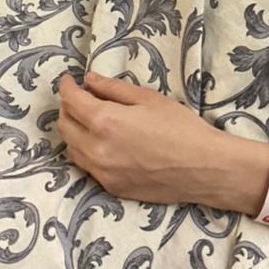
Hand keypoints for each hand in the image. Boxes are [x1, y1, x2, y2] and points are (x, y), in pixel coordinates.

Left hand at [57, 73, 267, 208]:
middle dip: (67, 107)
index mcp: (106, 122)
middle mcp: (97, 150)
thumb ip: (114, 88)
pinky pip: (87, 167)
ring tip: (87, 118)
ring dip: (73, 131)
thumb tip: (89, 80)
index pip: (72, 102)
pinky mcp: (111, 188)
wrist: (203, 168)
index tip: (68, 79)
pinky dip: (85, 150)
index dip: (66, 87)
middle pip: (65, 126)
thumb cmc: (181, 127)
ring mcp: (102, 173)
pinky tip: (100, 142)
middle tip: (78, 96)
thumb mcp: (149, 99)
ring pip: (72, 149)